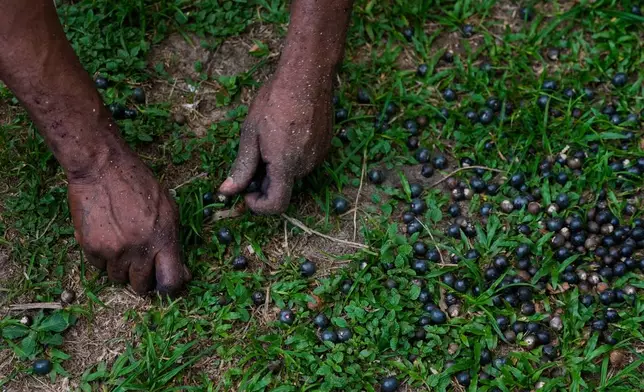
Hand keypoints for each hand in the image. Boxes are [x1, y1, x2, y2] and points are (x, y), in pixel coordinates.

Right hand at [67, 149, 189, 293]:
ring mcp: (114, 251)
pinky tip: (106, 236)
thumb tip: (183, 273)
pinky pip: (98, 267)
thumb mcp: (169, 210)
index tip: (164, 282)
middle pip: (141, 286)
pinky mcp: (91, 248)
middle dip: (142, 277)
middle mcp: (140, 249)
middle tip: (140, 261)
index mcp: (164, 239)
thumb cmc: (140, 185)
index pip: (171, 282)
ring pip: (118, 278)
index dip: (168, 287)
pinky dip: (102, 257)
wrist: (102, 168)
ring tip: (122, 243)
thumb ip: (173, 242)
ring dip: (121, 267)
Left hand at [218, 70, 332, 212]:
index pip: (276, 206)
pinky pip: (305, 161)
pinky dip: (292, 156)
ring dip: (278, 166)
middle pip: (283, 188)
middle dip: (264, 181)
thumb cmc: (275, 100)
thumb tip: (226, 192)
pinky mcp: (325, 147)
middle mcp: (306, 166)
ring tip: (271, 136)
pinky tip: (286, 131)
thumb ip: (241, 167)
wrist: (309, 74)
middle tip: (253, 154)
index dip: (258, 206)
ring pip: (293, 174)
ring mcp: (318, 157)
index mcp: (285, 165)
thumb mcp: (250, 134)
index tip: (247, 193)